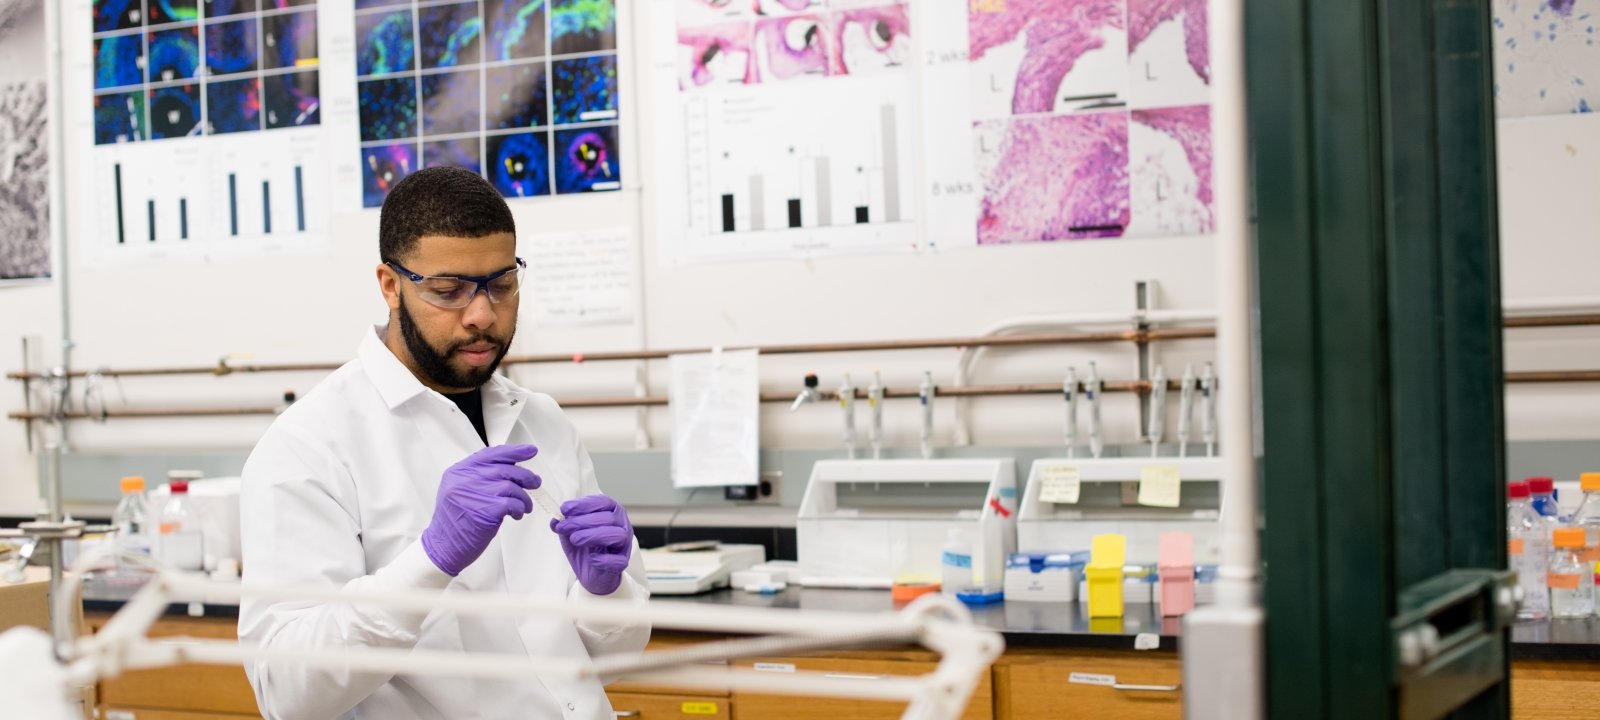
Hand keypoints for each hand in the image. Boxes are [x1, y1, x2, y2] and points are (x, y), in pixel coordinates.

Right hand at [421, 444, 540, 576]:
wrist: (443, 547)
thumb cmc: (456, 522)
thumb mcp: (460, 492)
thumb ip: (480, 477)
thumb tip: (513, 468)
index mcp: (458, 472)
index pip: (490, 454)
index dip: (513, 451)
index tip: (530, 451)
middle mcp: (464, 480)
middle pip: (504, 469)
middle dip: (525, 476)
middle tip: (535, 483)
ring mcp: (474, 494)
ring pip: (511, 486)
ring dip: (524, 497)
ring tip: (524, 507)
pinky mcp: (485, 511)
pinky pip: (513, 503)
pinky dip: (520, 508)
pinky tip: (517, 514)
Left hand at [550, 495, 633, 594]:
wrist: (592, 574)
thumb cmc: (585, 549)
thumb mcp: (570, 534)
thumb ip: (564, 525)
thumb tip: (555, 520)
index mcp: (611, 513)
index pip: (603, 502)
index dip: (584, 504)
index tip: (565, 509)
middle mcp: (621, 526)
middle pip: (609, 518)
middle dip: (583, 521)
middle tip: (564, 527)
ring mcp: (625, 545)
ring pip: (617, 535)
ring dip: (593, 535)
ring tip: (575, 539)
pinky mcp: (623, 563)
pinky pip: (618, 560)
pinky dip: (603, 559)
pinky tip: (591, 558)